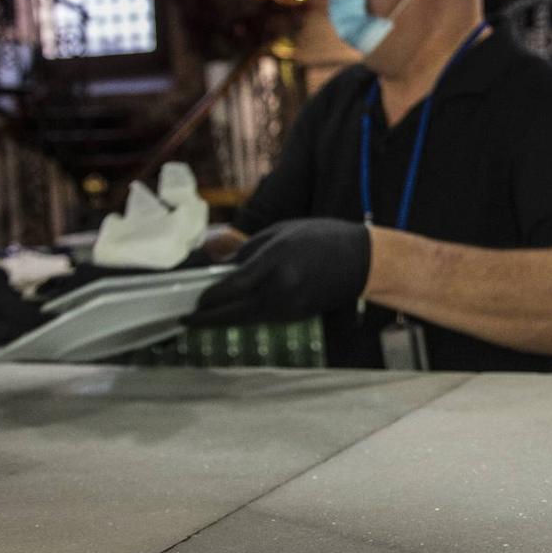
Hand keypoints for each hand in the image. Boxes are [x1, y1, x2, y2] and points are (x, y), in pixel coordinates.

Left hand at [183, 218, 370, 326]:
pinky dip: (245, 317)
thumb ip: (249, 251)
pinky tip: (234, 312)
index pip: (231, 287)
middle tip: (189, 319)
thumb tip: (222, 268)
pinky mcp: (296, 315)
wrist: (362, 261)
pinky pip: (262, 319)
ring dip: (225, 320)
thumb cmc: (323, 238)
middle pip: (234, 313)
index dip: (208, 298)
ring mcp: (289, 306)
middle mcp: (280, 289)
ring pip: (246, 320)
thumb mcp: (281, 232)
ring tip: (205, 317)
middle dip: (208, 318)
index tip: (193, 300)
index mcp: (275, 262)